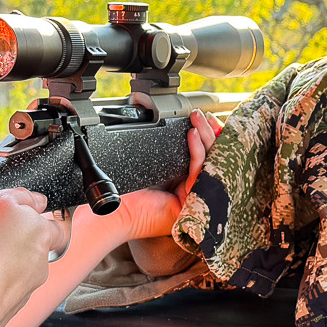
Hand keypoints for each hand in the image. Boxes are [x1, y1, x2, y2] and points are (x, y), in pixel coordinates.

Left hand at [103, 109, 216, 275]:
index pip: (203, 157)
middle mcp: (192, 191)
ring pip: (209, 163)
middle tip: (203, 116)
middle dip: (210, 134)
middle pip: (211, 159)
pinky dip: (197, 150)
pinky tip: (192, 135)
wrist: (115, 210)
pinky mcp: (190, 202)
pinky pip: (198, 171)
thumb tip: (188, 128)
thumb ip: (172, 151)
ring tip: (198, 119)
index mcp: (184, 183)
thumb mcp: (156, 164)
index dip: (207, 138)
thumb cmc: (128, 190)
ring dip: (206, 137)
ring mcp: (193, 198)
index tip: (204, 120)